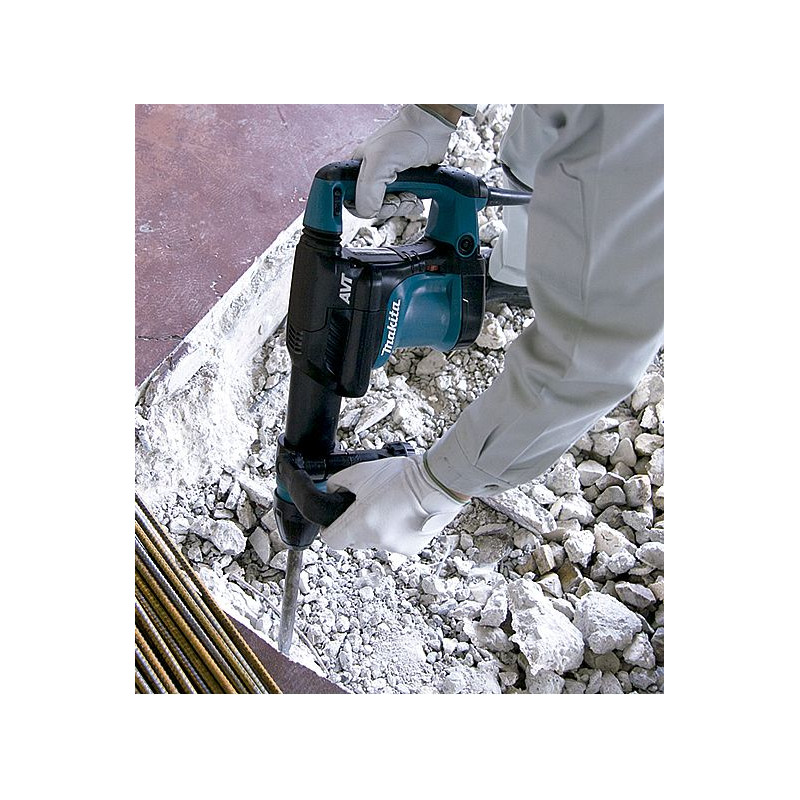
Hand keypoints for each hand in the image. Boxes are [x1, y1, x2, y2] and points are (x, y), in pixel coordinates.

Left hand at [321, 455, 467, 556]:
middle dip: (356, 525)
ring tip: (390, 506)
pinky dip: (395, 532)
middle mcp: (376, 539)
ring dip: (377, 528)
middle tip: (367, 506)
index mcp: (360, 522)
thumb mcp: (361, 471)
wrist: (437, 482)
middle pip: (354, 540)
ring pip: (375, 541)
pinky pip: (394, 543)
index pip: (331, 539)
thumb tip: (331, 490)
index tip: (335, 521)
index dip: (331, 528)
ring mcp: (394, 546)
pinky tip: (403, 514)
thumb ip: (338, 482)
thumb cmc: (403, 476)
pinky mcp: (410, 549)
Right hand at [352, 105, 457, 217]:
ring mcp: (388, 182)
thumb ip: (367, 190)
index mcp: (357, 169)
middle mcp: (371, 176)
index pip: (349, 199)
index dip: (361, 207)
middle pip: (372, 208)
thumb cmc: (405, 135)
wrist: (432, 128)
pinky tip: (416, 196)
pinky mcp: (405, 185)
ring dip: (402, 206)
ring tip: (409, 193)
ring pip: (389, 209)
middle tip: (396, 197)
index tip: (374, 205)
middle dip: (387, 207)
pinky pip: (404, 206)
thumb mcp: (379, 162)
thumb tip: (367, 211)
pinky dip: (412, 205)